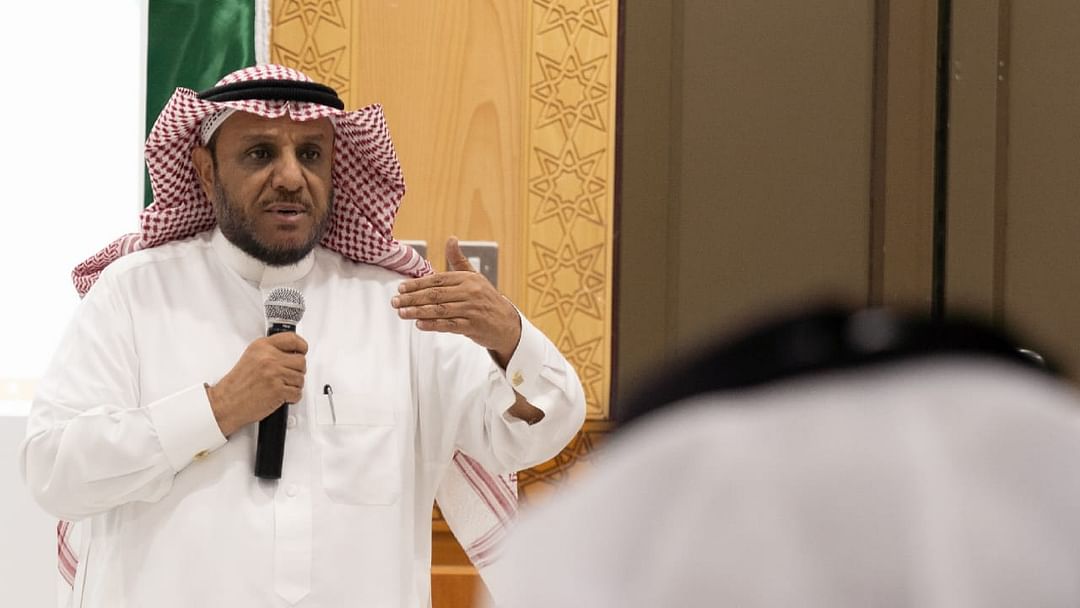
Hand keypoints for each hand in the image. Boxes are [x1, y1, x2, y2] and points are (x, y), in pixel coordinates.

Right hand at [205, 333, 307, 436]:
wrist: (226, 403)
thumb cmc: (237, 385)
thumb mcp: (251, 358)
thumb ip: (270, 352)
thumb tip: (291, 354)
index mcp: (262, 347)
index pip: (292, 339)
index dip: (301, 346)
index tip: (302, 351)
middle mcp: (269, 358)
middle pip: (301, 361)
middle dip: (297, 371)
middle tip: (288, 376)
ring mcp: (274, 373)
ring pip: (301, 378)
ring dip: (294, 386)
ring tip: (280, 387)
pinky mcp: (278, 390)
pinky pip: (297, 393)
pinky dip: (292, 398)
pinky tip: (281, 396)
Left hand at [392, 237, 521, 366]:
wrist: (507, 323)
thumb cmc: (487, 299)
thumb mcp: (475, 276)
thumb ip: (458, 260)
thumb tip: (451, 239)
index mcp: (467, 278)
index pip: (437, 279)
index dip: (417, 284)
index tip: (401, 287)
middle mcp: (470, 292)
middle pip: (435, 294)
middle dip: (412, 298)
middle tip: (395, 301)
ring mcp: (471, 310)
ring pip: (440, 310)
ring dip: (418, 312)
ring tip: (402, 312)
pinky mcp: (473, 326)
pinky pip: (449, 325)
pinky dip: (433, 324)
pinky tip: (420, 324)